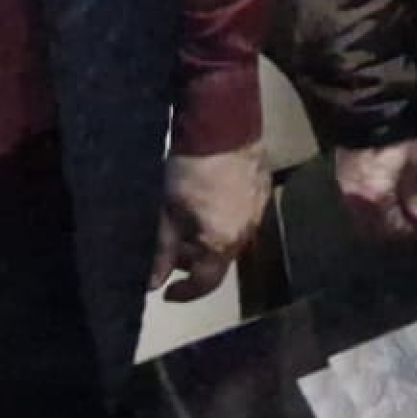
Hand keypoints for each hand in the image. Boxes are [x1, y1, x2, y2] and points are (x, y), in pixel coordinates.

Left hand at [148, 146, 271, 301]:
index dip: (184, 292)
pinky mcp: (263, 193)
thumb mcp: (167, 211)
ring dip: (207, 238)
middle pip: (217, 260)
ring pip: (229, 239)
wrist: (224, 124)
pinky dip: (221, 219)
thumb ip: (161, 250)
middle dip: (192, 259)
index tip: (167, 293)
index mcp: (222, 242)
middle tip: (169, 247)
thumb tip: (153, 282)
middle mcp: (245, 234)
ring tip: (185, 221)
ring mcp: (258, 213)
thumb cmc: (190, 169)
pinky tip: (206, 202)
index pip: (205, 283)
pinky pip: (240, 218)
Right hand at [336, 140, 416, 246]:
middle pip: (374, 229)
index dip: (409, 230)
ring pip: (362, 220)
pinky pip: (354, 207)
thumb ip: (413, 192)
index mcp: (377, 198)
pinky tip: (379, 203)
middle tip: (408, 224)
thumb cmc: (394, 137)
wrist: (366, 113)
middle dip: (392, 230)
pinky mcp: (340, 181)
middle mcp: (357, 201)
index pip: (393, 228)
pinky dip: (367, 210)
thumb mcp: (410, 163)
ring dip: (378, 222)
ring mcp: (346, 192)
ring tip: (394, 215)